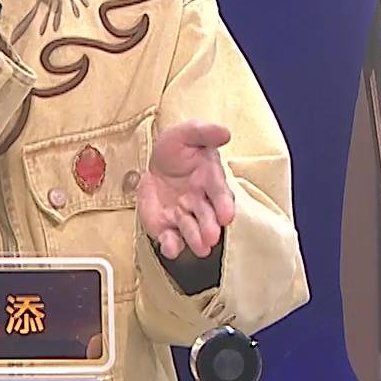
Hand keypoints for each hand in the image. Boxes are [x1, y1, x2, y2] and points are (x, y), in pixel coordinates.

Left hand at [137, 120, 236, 258]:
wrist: (154, 162)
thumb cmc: (177, 148)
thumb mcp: (186, 133)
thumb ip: (204, 132)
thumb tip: (225, 132)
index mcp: (210, 180)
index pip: (220, 194)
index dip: (224, 205)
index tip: (227, 216)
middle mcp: (201, 202)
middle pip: (208, 217)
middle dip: (210, 227)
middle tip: (211, 237)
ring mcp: (184, 216)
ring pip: (193, 231)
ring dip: (196, 240)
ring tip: (200, 248)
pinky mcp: (167, 226)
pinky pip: (171, 238)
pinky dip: (172, 245)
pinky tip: (170, 248)